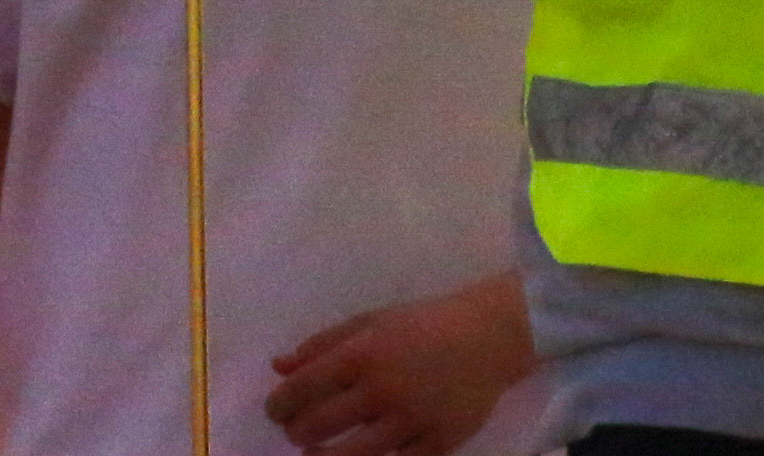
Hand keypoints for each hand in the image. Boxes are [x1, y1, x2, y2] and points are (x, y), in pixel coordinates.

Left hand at [264, 280, 531, 455]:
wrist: (489, 336)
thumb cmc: (422, 324)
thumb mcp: (370, 322)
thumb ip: (322, 344)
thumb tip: (278, 367)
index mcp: (362, 354)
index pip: (302, 389)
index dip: (279, 405)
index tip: (275, 411)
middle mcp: (382, 390)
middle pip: (319, 427)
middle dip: (297, 432)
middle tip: (296, 431)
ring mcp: (410, 421)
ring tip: (316, 453)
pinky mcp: (437, 445)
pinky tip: (363, 455)